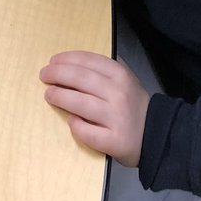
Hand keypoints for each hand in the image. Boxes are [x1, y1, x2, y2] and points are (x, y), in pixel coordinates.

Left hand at [40, 51, 148, 166]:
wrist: (156, 134)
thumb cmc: (133, 104)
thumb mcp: (125, 79)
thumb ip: (105, 68)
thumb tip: (73, 59)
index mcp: (120, 75)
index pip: (87, 61)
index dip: (66, 59)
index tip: (52, 61)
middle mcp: (118, 93)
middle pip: (80, 79)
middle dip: (57, 74)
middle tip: (44, 75)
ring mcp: (116, 118)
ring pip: (80, 104)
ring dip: (60, 97)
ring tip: (49, 94)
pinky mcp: (114, 141)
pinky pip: (88, 132)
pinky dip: (76, 126)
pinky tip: (70, 121)